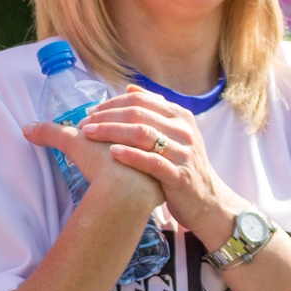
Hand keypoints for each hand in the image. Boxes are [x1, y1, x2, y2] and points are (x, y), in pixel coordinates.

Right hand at [22, 119, 160, 214]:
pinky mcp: (162, 189)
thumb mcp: (75, 144)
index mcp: (135, 127)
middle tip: (126, 139)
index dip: (120, 115)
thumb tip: (26, 128)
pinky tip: (145, 185)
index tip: (111, 120)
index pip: (132, 115)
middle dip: (139, 133)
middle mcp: (151, 143)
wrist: (125, 192)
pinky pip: (160, 182)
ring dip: (149, 156)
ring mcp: (160, 166)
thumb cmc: (101, 164)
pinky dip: (152, 182)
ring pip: (158, 156)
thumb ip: (52, 133)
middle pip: (148, 133)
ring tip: (136, 161)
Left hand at [79, 85, 243, 247]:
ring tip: (89, 134)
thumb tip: (130, 89)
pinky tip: (111, 153)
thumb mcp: (175, 133)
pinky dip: (130, 155)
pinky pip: (152, 162)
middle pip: (138, 114)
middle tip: (84, 123)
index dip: (112, 103)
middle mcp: (183, 130)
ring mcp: (182, 152)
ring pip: (143, 134)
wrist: (207, 201)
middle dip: (106, 116)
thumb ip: (155, 110)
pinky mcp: (179, 176)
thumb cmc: (182, 165)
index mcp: (180, 116)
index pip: (141, 100)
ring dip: (111, 131)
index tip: (90, 110)